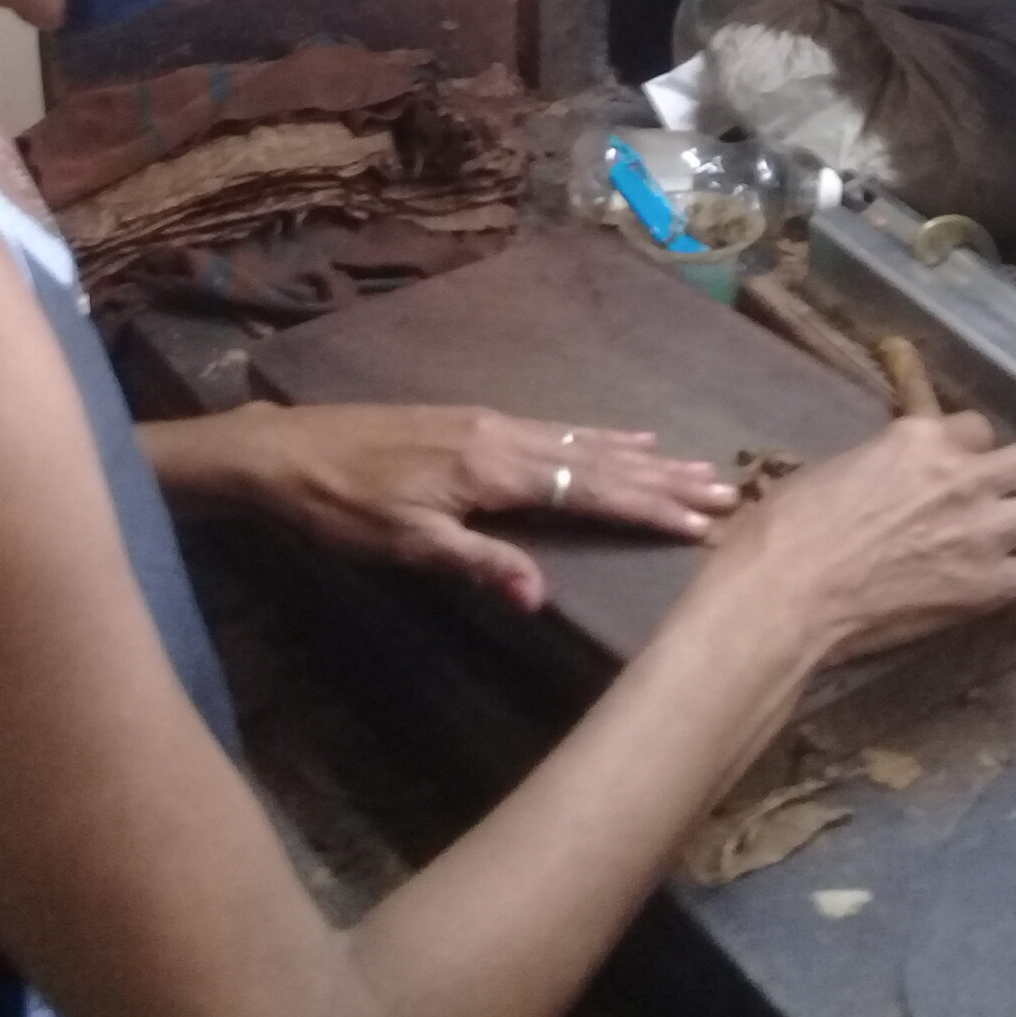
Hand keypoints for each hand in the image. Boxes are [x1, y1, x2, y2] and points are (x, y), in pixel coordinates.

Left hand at [239, 405, 738, 609]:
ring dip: (643, 458)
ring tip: (696, 465)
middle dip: (665, 481)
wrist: (285, 449)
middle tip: (729, 492)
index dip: (649, 508)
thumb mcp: (403, 546)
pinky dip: (601, 436)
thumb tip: (542, 596)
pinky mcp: (475, 420)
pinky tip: (621, 438)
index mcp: (493, 468)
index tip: (706, 522)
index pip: (589, 491)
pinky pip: (557, 428)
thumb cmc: (340, 507)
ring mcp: (491, 423)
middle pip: (599, 461)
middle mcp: (504, 436)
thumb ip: (477, 564)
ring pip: (584, 441)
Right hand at [706, 414, 1015, 664]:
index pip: (977, 427)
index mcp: (920, 437)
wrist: (788, 592)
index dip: (970, 449)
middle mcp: (963, 474)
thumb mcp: (841, 468)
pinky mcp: (990, 584)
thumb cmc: (790, 527)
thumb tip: (898, 475)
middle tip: (1012, 493)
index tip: (959, 468)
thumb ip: (888, 463)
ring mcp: (984, 530)